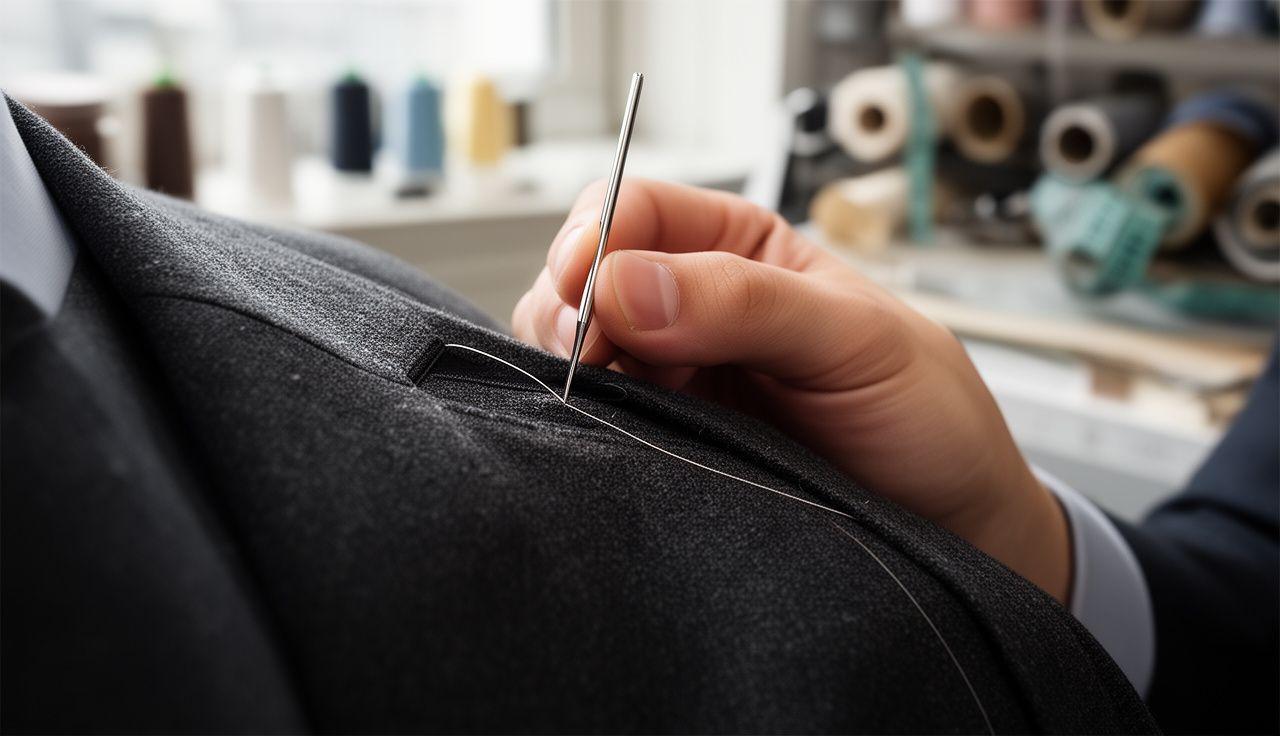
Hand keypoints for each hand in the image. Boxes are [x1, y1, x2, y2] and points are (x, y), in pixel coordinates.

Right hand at [513, 179, 1069, 601]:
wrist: (947, 525)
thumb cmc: (925, 416)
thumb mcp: (856, 340)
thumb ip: (747, 302)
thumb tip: (626, 282)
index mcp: (740, 250)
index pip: (636, 210)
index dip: (596, 240)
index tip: (587, 289)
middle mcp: (691, 304)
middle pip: (584, 273)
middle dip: (569, 305)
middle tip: (589, 356)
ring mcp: (668, 374)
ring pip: (572, 343)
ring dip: (567, 363)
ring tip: (602, 397)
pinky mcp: (660, 442)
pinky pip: (593, 416)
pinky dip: (581, 418)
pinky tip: (605, 433)